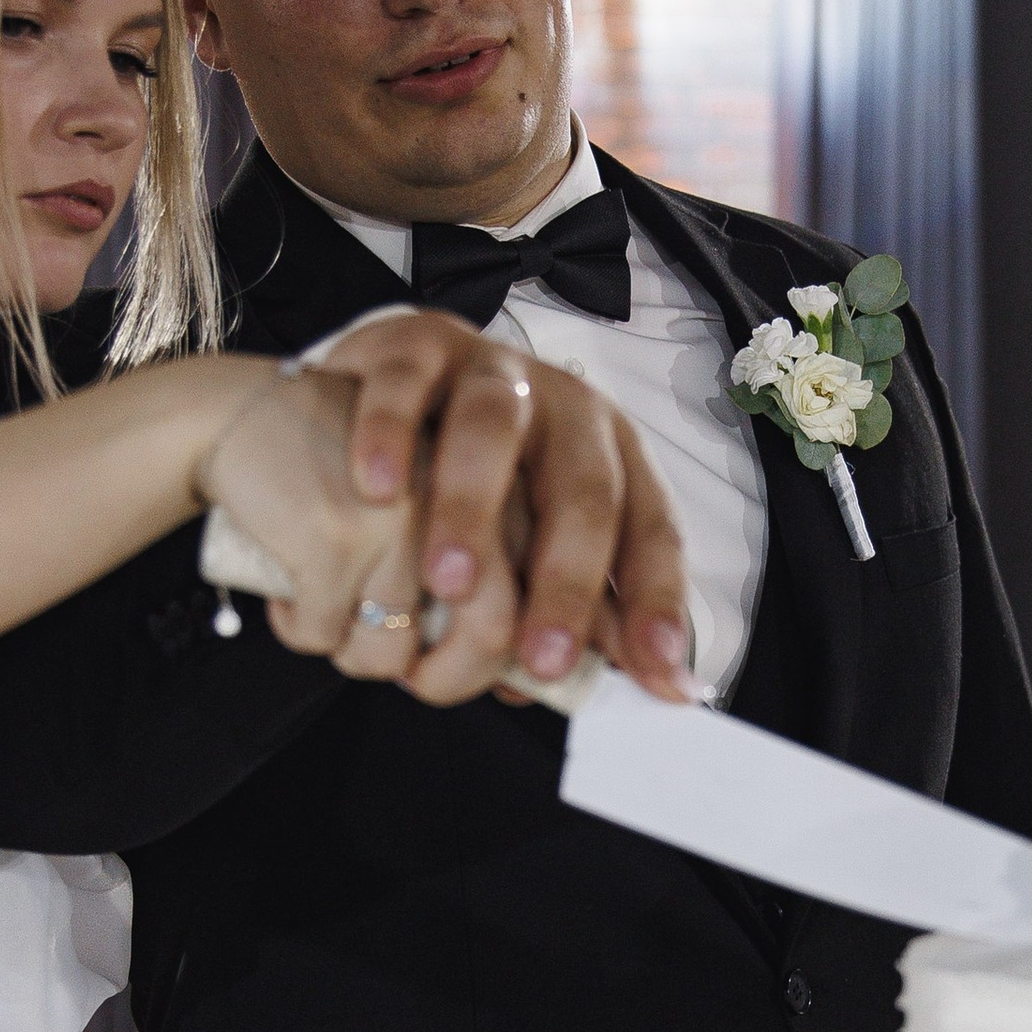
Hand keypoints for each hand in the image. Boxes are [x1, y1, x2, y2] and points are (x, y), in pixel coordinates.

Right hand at [307, 310, 695, 706]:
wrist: (381, 387)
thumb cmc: (464, 484)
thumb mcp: (526, 539)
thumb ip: (562, 607)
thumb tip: (580, 687)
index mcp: (608, 458)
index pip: (649, 531)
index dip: (655, 601)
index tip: (653, 669)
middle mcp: (563, 409)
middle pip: (583, 490)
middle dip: (568, 580)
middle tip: (539, 656)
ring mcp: (489, 370)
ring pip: (492, 431)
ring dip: (474, 512)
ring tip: (448, 586)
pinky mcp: (413, 345)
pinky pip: (404, 386)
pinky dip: (390, 434)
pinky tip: (377, 492)